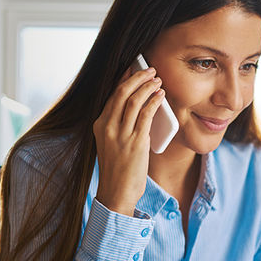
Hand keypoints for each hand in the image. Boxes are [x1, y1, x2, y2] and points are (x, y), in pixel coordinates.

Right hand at [92, 65, 165, 214]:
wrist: (116, 193)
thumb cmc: (117, 170)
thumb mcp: (111, 143)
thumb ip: (119, 126)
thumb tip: (138, 107)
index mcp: (100, 125)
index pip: (112, 94)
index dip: (125, 78)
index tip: (134, 68)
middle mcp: (107, 126)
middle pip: (122, 92)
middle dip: (137, 76)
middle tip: (150, 69)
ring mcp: (121, 134)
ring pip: (134, 100)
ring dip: (148, 86)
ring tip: (157, 80)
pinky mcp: (135, 141)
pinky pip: (146, 114)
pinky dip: (154, 101)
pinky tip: (160, 96)